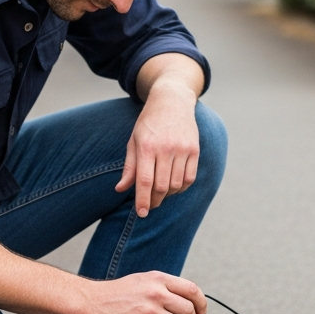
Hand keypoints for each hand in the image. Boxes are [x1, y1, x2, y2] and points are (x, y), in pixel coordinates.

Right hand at [81, 272, 207, 313]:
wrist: (93, 303)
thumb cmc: (119, 293)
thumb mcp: (145, 281)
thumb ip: (167, 289)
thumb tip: (191, 305)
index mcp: (159, 279)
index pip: (192, 290)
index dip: (201, 303)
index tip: (201, 311)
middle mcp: (156, 294)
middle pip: (189, 311)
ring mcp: (149, 312)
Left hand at [116, 76, 199, 217]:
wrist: (172, 100)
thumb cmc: (149, 123)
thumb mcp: (134, 141)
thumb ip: (129, 167)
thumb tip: (120, 189)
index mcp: (147, 147)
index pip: (144, 181)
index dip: (142, 200)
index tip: (141, 213)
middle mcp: (166, 148)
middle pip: (161, 186)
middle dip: (154, 200)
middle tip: (149, 204)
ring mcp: (182, 149)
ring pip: (176, 185)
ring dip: (168, 195)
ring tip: (160, 193)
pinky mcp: (194, 150)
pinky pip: (189, 178)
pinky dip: (181, 187)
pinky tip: (174, 186)